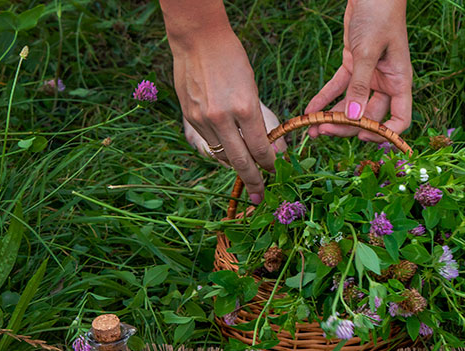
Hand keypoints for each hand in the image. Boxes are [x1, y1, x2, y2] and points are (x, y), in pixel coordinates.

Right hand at [168, 27, 276, 202]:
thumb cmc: (232, 60)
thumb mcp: (252, 87)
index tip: (274, 172)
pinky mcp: (189, 118)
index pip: (260, 149)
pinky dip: (221, 151)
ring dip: (237, 167)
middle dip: (253, 180)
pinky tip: (229, 154)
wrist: (198, 40)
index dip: (269, 164)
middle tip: (260, 195)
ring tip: (247, 175)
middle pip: (241, 161)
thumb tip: (267, 147)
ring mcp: (203, 119)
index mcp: (245, 108)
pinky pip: (209, 144)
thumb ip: (257, 119)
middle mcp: (223, 117)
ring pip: (223, 155)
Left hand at [305, 0, 411, 141]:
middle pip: (368, 116)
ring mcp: (368, 76)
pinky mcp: (352, 65)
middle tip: (323, 131)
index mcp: (399, 82)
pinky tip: (310, 110)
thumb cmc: (379, 16)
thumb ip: (359, 86)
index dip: (384, 133)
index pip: (399, 119)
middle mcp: (385, 83)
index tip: (362, 136)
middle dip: (346, 126)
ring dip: (332, 117)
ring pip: (351, 105)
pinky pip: (338, 88)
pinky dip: (324, 98)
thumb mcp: (367, 52)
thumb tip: (353, 117)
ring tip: (311, 128)